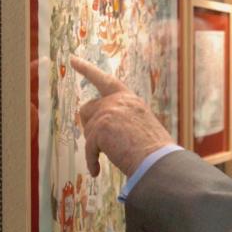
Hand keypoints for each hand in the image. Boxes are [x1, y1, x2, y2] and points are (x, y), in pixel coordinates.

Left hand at [71, 56, 174, 176]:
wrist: (158, 160)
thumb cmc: (154, 150)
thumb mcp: (140, 125)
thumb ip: (121, 119)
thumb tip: (99, 129)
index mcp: (130, 99)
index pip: (106, 80)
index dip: (87, 69)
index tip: (73, 59)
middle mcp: (118, 101)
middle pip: (87, 109)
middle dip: (90, 126)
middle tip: (102, 143)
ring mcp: (109, 112)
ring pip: (86, 128)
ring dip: (94, 144)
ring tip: (113, 154)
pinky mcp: (101, 127)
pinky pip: (88, 147)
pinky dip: (92, 161)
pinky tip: (96, 171)